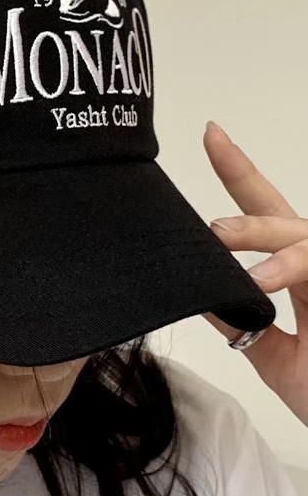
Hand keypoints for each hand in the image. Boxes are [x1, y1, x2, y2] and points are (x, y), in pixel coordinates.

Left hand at [203, 120, 307, 426]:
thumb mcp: (277, 361)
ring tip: (239, 264)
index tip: (211, 134)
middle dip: (250, 222)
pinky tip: (268, 285)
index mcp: (306, 273)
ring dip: (274, 251)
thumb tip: (198, 292)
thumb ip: (243, 327)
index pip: (271, 215)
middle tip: (211, 231)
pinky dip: (296, 272)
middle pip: (288, 223)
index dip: (241, 174)